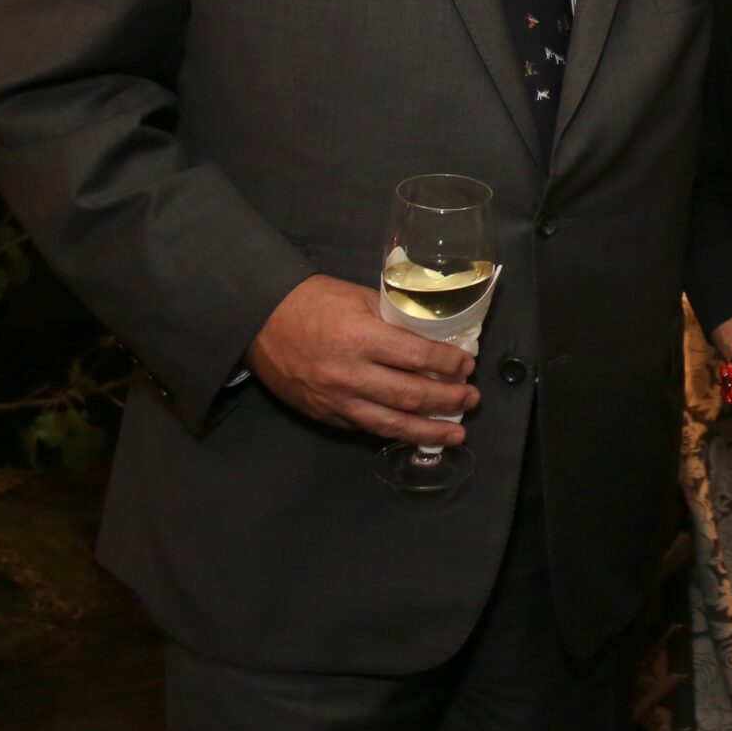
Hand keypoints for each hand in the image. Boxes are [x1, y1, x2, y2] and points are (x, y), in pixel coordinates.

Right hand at [246, 273, 478, 443]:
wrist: (261, 321)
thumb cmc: (313, 301)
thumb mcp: (359, 297)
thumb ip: (394, 318)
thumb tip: (433, 335)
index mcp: (361, 338)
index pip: (418, 358)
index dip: (449, 365)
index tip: (467, 366)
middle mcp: (349, 374)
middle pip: (410, 396)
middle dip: (448, 400)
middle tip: (471, 398)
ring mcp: (335, 400)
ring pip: (390, 424)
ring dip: (428, 430)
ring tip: (456, 432)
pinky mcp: (324, 415)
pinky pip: (366, 428)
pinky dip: (394, 431)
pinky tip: (415, 432)